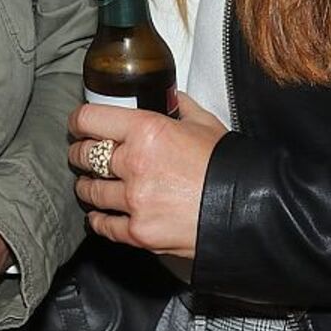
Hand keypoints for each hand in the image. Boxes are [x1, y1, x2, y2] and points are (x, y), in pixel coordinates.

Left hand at [70, 93, 226, 258]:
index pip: (88, 119)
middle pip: (83, 155)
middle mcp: (134, 164)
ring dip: (87, 186)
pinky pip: (103, 225)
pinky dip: (98, 219)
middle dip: (80, 153)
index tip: (78, 125)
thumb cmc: (229, 165)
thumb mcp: (205, 123)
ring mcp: (135, 201)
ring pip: (89, 190)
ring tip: (92, 184)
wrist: (251, 210)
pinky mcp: (139, 233)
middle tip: (84, 155)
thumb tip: (167, 97)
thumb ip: (178, 106)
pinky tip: (100, 214)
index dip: (78, 121)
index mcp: (147, 130)